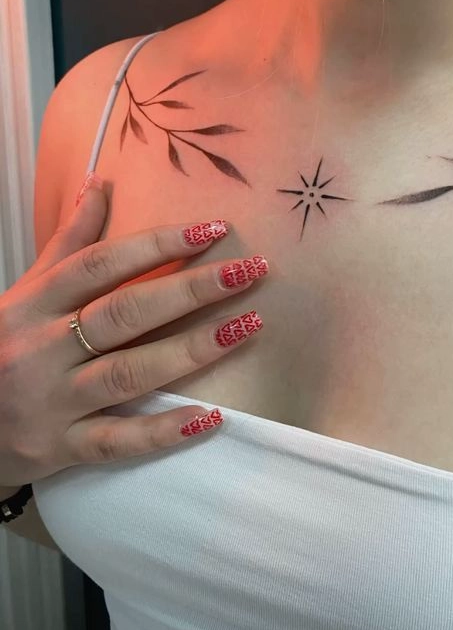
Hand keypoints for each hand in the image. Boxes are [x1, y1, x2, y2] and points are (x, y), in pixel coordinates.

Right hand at [0, 177, 266, 488]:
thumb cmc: (2, 347)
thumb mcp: (25, 292)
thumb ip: (69, 243)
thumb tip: (100, 182)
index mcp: (35, 303)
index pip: (101, 265)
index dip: (157, 244)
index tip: (214, 229)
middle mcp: (43, 347)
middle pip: (125, 313)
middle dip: (191, 289)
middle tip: (251, 270)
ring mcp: (52, 400)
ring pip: (130, 373)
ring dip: (193, 349)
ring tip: (248, 326)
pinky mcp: (60, 447)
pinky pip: (118, 441)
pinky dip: (163, 431)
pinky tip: (210, 417)